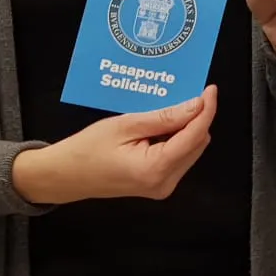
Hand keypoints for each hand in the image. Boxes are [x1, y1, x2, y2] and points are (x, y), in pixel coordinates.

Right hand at [12, 87, 219, 204]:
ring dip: (186, 129)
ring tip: (167, 111)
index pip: (195, 135)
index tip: (209, 89)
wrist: (65, 175)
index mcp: (156, 169)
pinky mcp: (158, 185)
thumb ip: (164, 118)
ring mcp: (163, 187)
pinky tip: (162, 127)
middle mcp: (165, 183)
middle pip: (197, 143)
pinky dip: (177, 140)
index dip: (206, 110)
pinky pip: (179, 158)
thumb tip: (196, 106)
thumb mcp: (125, 126)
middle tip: (183, 95)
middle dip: (195, 119)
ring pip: (191, 150)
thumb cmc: (87, 149)